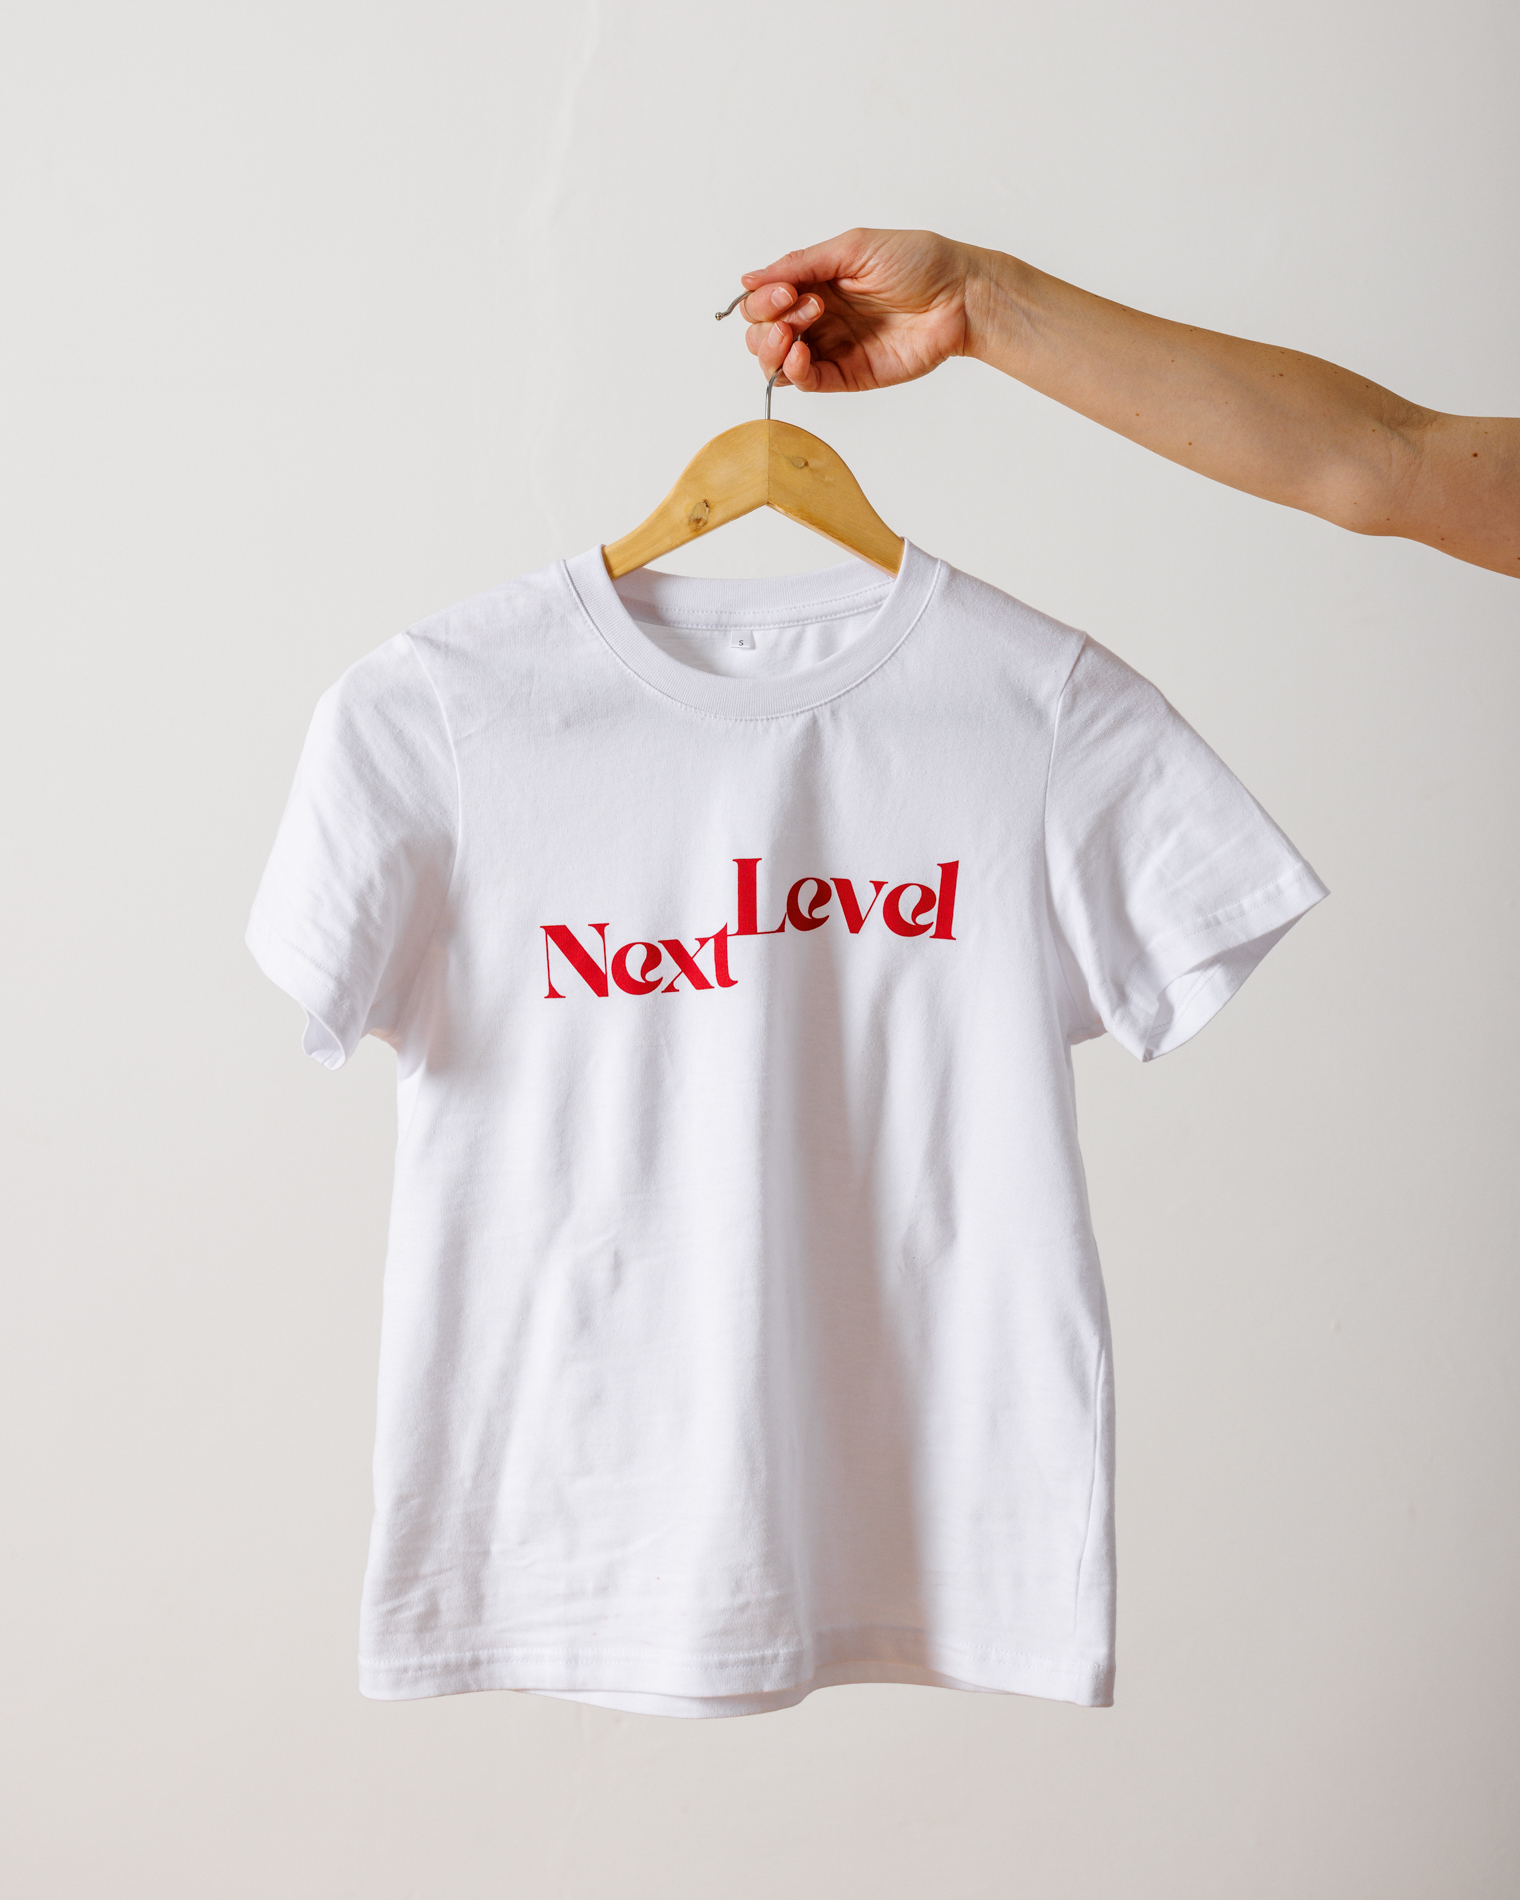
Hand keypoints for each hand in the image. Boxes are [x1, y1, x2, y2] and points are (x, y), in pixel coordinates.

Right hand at [733, 228, 984, 393]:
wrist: (959, 296)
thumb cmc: (917, 262)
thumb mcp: (853, 248)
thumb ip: (801, 264)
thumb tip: (749, 279)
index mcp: (815, 282)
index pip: (764, 300)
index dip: (762, 299)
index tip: (785, 291)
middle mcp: (817, 316)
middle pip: (762, 332)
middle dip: (766, 322)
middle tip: (798, 307)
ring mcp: (831, 347)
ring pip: (776, 362)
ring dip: (772, 348)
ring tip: (796, 334)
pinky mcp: (847, 375)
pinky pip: (806, 382)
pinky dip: (793, 372)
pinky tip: (801, 354)